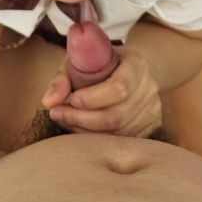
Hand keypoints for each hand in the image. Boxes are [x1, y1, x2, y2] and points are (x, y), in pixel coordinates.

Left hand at [40, 46, 161, 137]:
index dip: (93, 98)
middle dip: (82, 118)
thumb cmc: (99, 62)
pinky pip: (122, 141)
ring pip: (118, 132)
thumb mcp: (80, 59)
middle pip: (117, 115)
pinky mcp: (150, 127)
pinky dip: (97, 139)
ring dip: (86, 131)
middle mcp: (149, 88)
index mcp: (137, 64)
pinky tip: (81, 129)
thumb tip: (48, 102)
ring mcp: (152, 110)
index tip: (70, 99)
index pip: (120, 87)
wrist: (130, 67)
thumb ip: (63, 78)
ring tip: (65, 120)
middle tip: (57, 113)